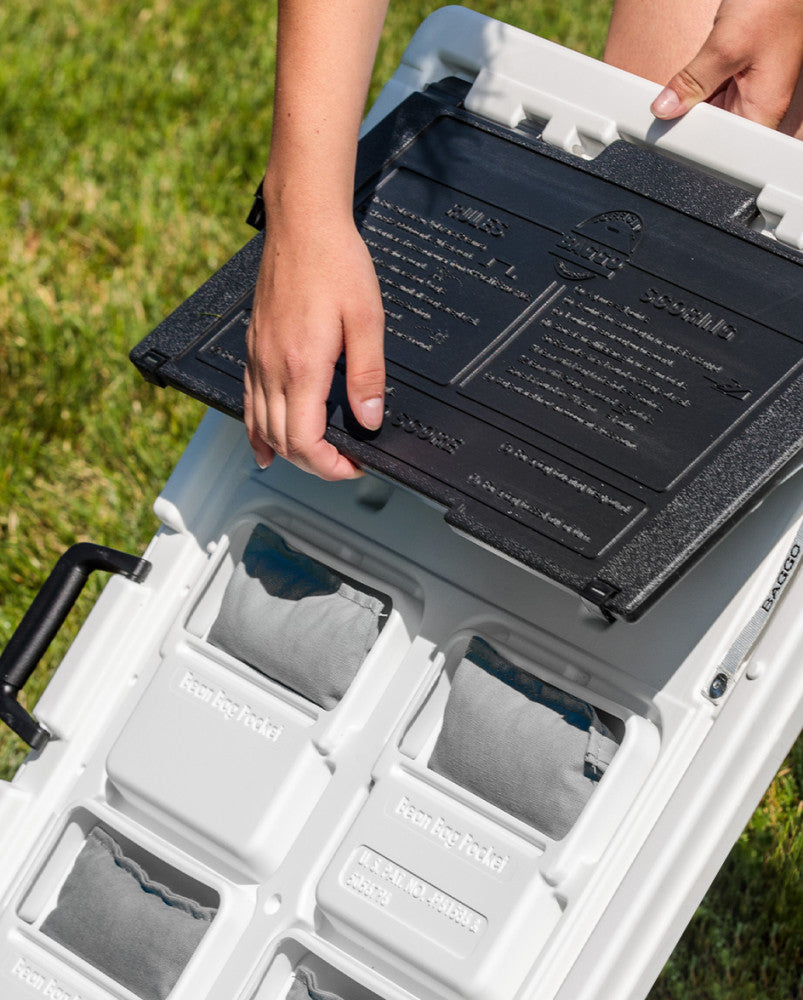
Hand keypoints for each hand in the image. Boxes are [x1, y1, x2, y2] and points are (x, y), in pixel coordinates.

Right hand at [244, 208, 385, 479]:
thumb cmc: (335, 262)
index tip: (353, 466)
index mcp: (302, 365)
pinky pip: (247, 403)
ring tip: (316, 459)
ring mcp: (259, 358)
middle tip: (344, 464)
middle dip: (314, 465)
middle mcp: (273, 367)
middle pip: (282, 442)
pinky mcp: (254, 348)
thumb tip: (369, 418)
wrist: (302, 223)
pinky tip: (265, 446)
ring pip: (261, 427)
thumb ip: (367, 375)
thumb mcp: (367, 319)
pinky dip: (256, 432)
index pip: (304, 441)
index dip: (329, 466)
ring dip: (288, 452)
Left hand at [651, 0, 802, 133]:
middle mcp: (759, 103)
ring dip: (691, 104)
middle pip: (715, 132)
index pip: (727, 149)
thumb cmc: (775, 4)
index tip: (672, 142)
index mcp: (764, 109)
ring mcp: (749, 89)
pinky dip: (696, 89)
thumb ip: (692, 81)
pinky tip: (686, 84)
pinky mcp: (740, 75)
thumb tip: (665, 108)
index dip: (699, 148)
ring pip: (710, 112)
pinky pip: (711, 92)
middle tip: (667, 114)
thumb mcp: (725, 45)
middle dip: (690, 123)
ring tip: (680, 94)